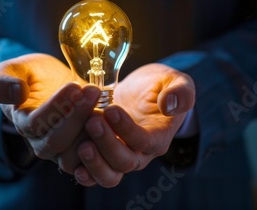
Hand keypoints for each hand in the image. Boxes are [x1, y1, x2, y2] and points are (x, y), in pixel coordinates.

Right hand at [0, 53, 99, 172]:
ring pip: (75, 155)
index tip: (74, 85)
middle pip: (58, 141)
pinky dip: (103, 147)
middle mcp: (41, 143)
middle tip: (93, 90)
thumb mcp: (18, 68)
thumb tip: (16, 93)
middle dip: (78, 115)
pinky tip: (111, 122)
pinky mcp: (83, 156)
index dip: (57, 107)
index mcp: (23, 123)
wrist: (58, 85)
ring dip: (92, 133)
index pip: (37, 123)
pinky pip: (93, 164)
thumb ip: (5, 78)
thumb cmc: (36, 76)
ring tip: (104, 107)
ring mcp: (63, 152)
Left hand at [74, 63, 194, 186]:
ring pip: (109, 174)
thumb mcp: (174, 81)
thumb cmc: (158, 86)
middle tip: (92, 121)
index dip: (127, 129)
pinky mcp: (103, 157)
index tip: (111, 109)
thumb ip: (180, 91)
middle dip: (107, 144)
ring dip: (94, 162)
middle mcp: (139, 154)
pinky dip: (86, 174)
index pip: (143, 141)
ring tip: (82, 145)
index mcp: (158, 137)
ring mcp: (120, 157)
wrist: (140, 93)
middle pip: (124, 161)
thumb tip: (169, 106)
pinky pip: (94, 175)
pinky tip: (76, 166)